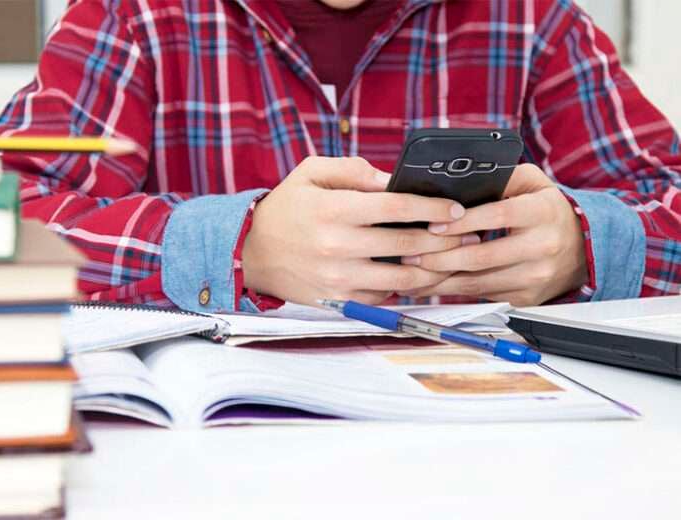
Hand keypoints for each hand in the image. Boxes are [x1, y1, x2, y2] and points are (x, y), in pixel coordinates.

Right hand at [242, 156, 477, 305]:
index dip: (432, 207)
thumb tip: (393, 180)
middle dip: (445, 239)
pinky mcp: (338, 299)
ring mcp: (339, 278)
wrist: (250, 252)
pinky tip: (417, 273)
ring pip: (403, 278)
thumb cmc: (287, 208)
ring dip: (434, 268)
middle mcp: (338, 246)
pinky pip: (384, 294)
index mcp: (334, 210)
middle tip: (468, 233)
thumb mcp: (311, 173)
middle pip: (407, 245)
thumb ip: (353, 171)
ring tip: (451, 257)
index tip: (455, 209)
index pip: (396, 208)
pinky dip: (404, 285)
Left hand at [405, 163, 588, 305]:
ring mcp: (535, 277)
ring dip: (439, 278)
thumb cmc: (546, 211)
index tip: (433, 224)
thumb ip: (501, 177)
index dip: (462, 222)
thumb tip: (460, 182)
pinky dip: (453, 291)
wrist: (584, 248)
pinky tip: (432, 283)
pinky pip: (482, 296)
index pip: (497, 216)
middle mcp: (542, 247)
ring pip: (477, 282)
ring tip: (412, 270)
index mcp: (542, 212)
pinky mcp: (526, 298)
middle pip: (482, 257)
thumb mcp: (532, 184)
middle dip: (440, 256)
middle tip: (411, 252)